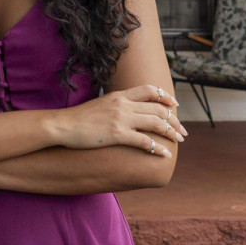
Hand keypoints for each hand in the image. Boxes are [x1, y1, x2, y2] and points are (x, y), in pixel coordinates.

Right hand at [54, 85, 184, 152]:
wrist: (63, 125)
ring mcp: (121, 119)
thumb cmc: (79, 118)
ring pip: (156, 123)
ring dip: (171, 132)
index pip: (150, 90)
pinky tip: (165, 154)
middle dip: (174, 120)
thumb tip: (127, 110)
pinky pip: (144, 141)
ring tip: (179, 140)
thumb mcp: (101, 104)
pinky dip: (158, 148)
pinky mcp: (117, 134)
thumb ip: (116, 104)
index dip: (166, 97)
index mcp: (120, 95)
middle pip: (158, 108)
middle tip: (182, 130)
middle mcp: (123, 104)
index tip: (175, 106)